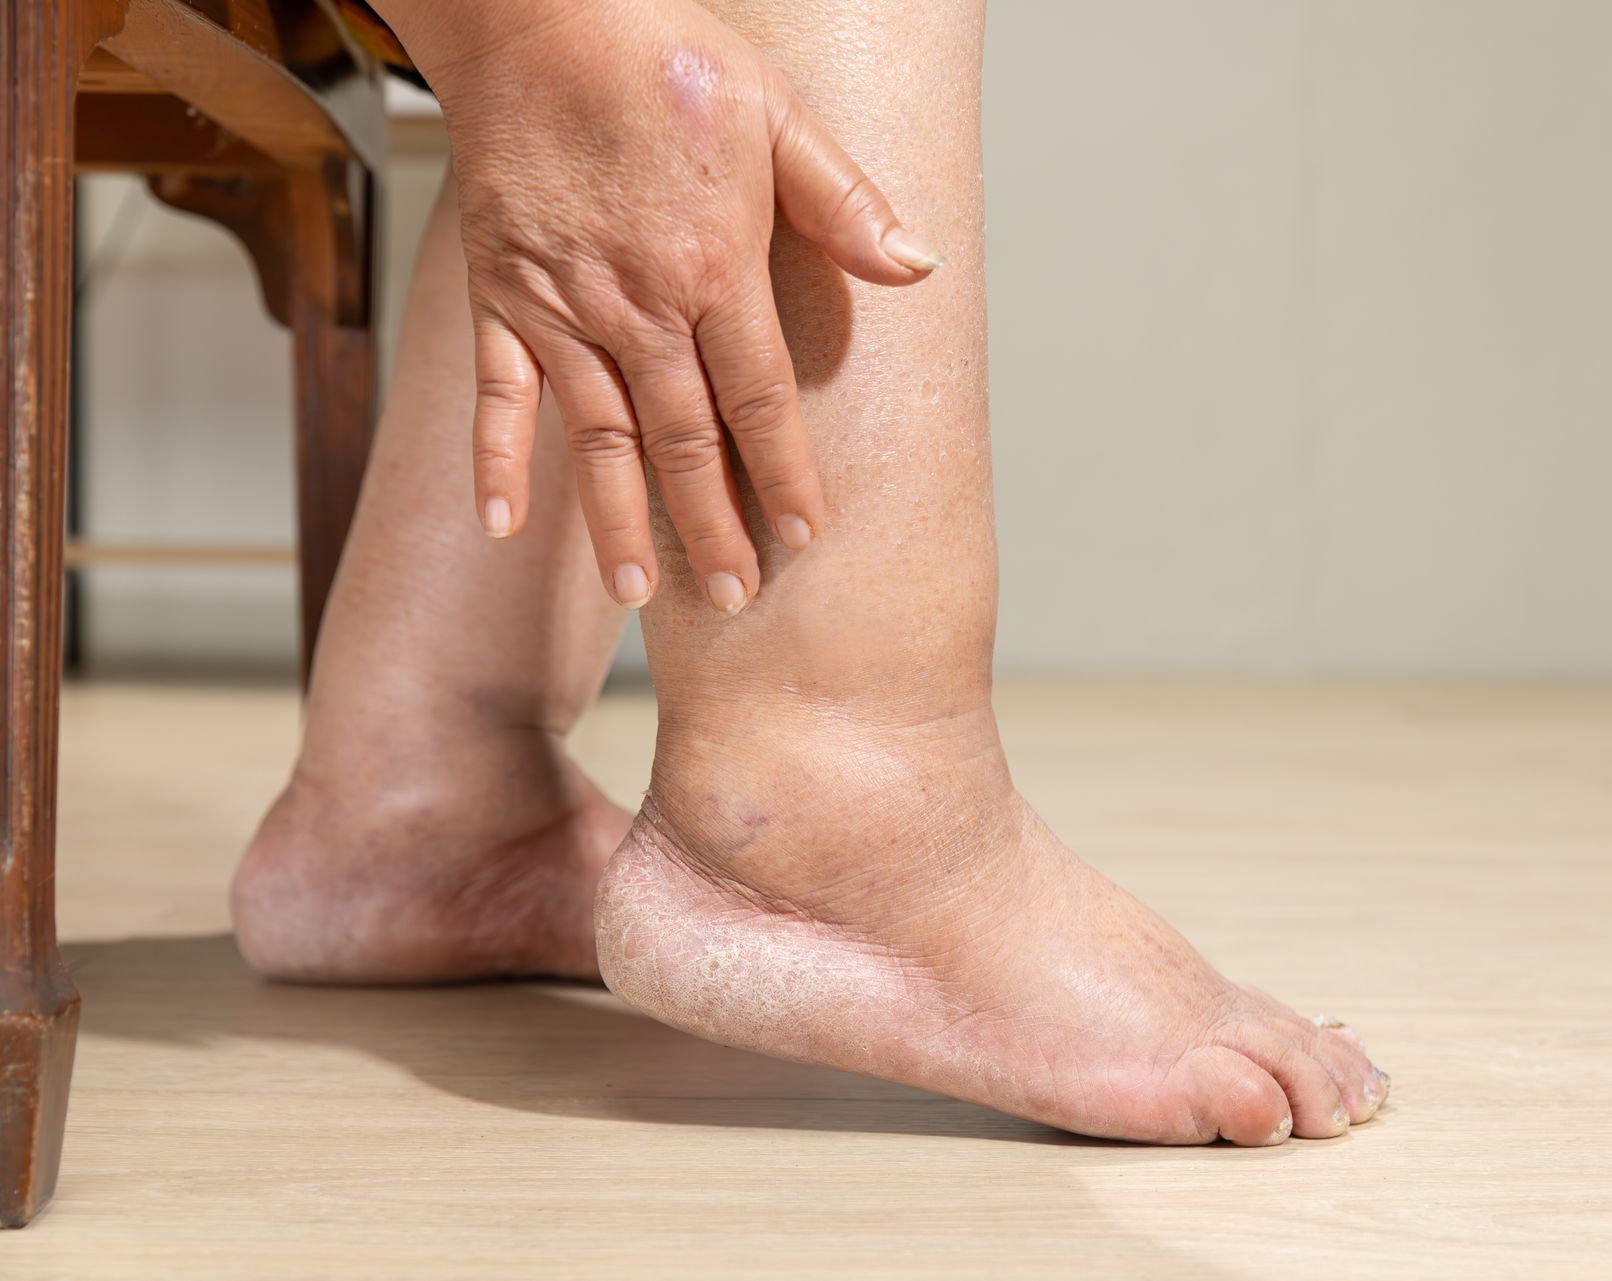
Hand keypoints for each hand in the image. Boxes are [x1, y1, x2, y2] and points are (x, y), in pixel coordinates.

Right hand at [377, 0, 941, 613]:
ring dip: (620, 520)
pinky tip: (503, 526)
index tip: (801, 536)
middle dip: (712, 526)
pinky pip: (499, 397)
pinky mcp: (500, 298)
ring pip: (600, 439)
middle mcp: (638, 308)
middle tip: (733, 597)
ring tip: (638, 592)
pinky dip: (497, 462)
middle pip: (685, 441)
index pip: (759, 401)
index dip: (782, 474)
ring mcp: (563, 310)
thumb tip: (915, 267)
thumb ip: (843, 203)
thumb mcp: (778, 114)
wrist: (537, 17)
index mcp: (713, 270)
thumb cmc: (664, 58)